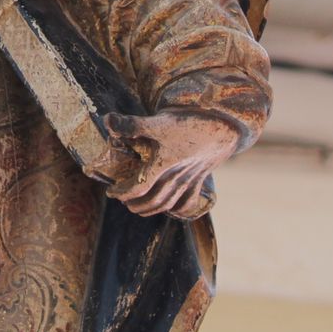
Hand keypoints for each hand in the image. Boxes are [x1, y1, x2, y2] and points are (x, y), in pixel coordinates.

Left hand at [102, 111, 240, 217]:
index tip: (111, 191)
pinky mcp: (200, 178)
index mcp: (163, 165)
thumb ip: (132, 124)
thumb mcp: (159, 121)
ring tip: (139, 207)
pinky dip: (179, 210)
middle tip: (123, 200)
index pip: (138, 187)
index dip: (122, 192)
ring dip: (152, 209)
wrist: (225, 125)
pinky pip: (189, 203)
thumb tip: (107, 121)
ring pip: (169, 204)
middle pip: (153, 200)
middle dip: (135, 203)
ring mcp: (189, 180)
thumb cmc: (190, 123)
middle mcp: (176, 177)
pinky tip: (171, 209)